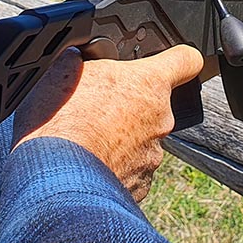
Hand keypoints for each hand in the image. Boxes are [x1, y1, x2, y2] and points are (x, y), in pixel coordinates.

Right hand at [12, 45, 203, 201]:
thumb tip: (76, 56)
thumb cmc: (61, 122)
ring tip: (85, 140)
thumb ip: (84, 60)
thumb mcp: (63, 73)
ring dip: (119, 138)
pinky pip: (129, 169)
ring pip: (140, 140)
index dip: (179, 59)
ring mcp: (152, 156)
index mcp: (149, 84)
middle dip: (130, 105)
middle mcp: (160, 119)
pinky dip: (112, 166)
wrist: (55, 180)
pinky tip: (86, 164)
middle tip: (96, 108)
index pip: (187, 60)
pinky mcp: (140, 186)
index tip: (172, 61)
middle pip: (154, 104)